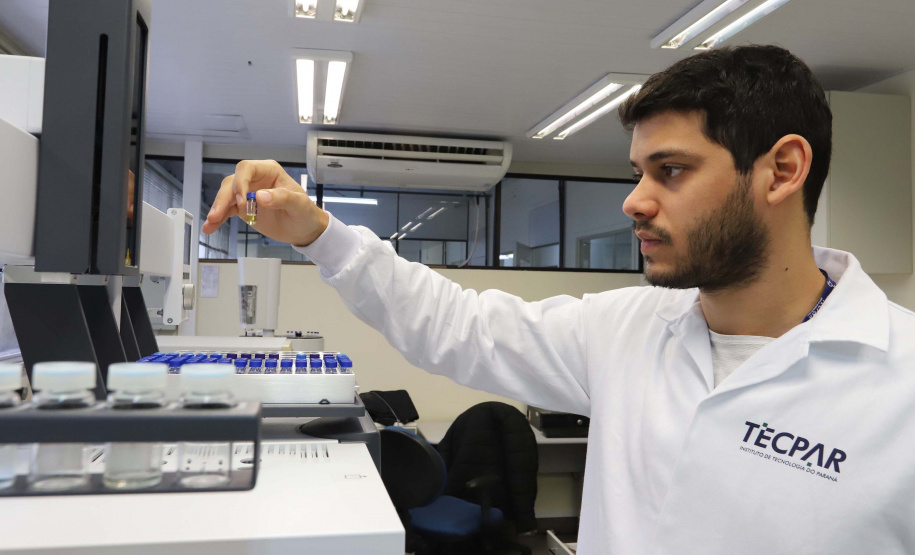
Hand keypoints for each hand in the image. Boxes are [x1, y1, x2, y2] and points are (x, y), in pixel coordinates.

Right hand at [201, 160, 328, 246]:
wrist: (304, 229)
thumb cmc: (305, 213)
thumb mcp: (299, 205)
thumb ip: (282, 198)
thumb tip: (260, 196)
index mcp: (269, 171)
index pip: (247, 168)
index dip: (240, 181)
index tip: (241, 200)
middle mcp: (255, 180)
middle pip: (232, 183)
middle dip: (223, 198)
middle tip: (218, 214)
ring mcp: (247, 194)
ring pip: (226, 196)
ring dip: (217, 209)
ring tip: (210, 223)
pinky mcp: (243, 209)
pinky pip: (227, 211)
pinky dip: (218, 219)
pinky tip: (209, 228)